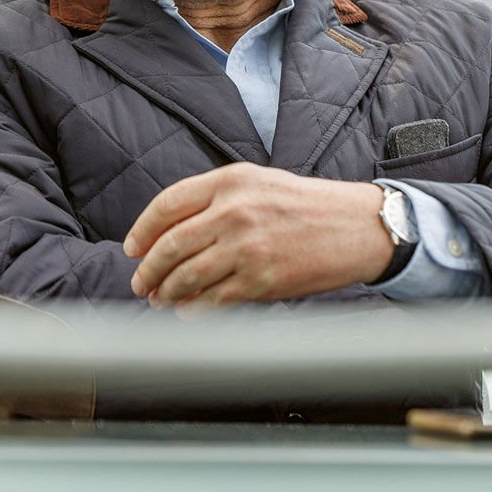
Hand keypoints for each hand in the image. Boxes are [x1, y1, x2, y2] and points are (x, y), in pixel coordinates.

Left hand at [123, 163, 392, 308]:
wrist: (358, 227)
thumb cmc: (310, 205)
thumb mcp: (260, 183)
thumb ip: (217, 199)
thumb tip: (171, 232)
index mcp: (231, 181)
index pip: (167, 204)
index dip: (142, 230)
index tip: (132, 248)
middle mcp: (235, 211)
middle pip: (170, 245)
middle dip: (148, 270)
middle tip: (140, 283)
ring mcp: (247, 247)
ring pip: (187, 276)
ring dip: (166, 292)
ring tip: (161, 299)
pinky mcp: (262, 280)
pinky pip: (214, 300)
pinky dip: (194, 309)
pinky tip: (188, 310)